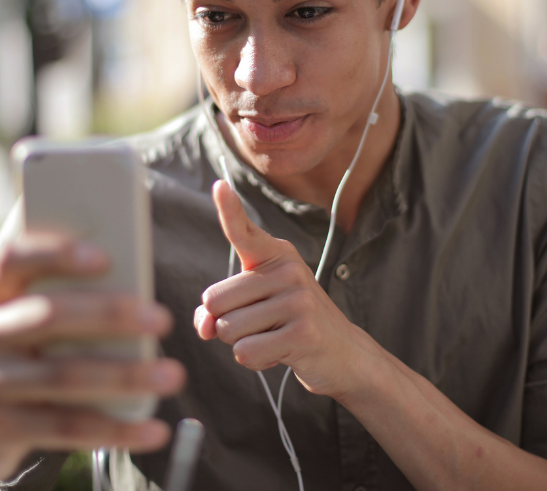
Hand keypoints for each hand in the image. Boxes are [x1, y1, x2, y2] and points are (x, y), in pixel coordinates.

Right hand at [0, 232, 184, 490]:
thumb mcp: (26, 323)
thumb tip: (138, 286)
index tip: (106, 257)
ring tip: (173, 375)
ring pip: (64, 375)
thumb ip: (66, 300)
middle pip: (48, 316)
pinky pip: (66, 428)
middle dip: (110, 315)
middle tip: (163, 320)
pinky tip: (153, 429)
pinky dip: (117, 429)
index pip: (13, 259)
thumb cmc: (20, 357)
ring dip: (126, 376)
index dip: (56, 254)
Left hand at [193, 180, 375, 398]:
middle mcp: (288, 270)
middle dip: (225, 323)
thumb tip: (204, 325)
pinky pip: (246, 352)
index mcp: (276, 255)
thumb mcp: (253, 308)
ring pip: (228, 330)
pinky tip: (280, 353)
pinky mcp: (304, 333)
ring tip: (273, 337)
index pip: (244, 231)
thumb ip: (218, 311)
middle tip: (261, 324)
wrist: (342, 353)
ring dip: (241, 343)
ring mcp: (299, 300)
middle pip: (215, 301)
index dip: (229, 209)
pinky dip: (254, 361)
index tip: (218, 185)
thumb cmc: (287, 325)